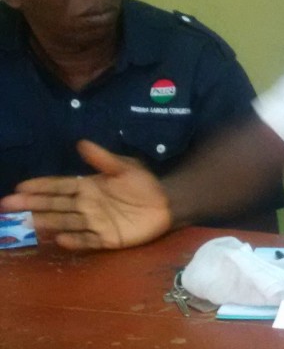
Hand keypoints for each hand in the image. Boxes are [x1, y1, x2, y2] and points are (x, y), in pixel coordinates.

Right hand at [0, 140, 171, 250]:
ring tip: (27, 221)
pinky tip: (60, 239)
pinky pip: (87, 240)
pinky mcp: (107, 239)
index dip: (41, 187)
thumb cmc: (144, 183)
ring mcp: (95, 223)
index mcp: (88, 187)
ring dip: (47, 222)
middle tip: (7, 206)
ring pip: (66, 222)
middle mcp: (86, 206)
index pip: (60, 186)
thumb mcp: (124, 167)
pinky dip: (74, 240)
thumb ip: (103, 158)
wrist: (167, 202)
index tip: (20, 188)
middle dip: (32, 204)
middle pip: (56, 205)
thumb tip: (80, 143)